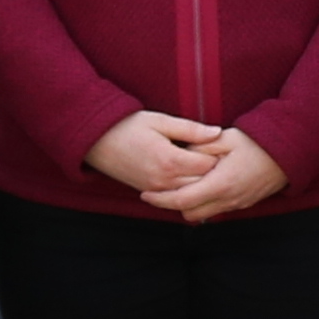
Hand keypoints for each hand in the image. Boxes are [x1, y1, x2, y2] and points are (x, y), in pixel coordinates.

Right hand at [86, 111, 228, 199]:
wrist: (96, 140)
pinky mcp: (148, 192)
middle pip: (202, 183)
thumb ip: (190, 129)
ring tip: (205, 166)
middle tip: (220, 158)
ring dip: (200, 182)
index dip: (218, 156)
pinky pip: (174, 197)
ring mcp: (156, 189)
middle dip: (212, 172)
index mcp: (170, 160)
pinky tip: (189, 176)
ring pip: (189, 193)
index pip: (208, 166)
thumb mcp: (160, 121)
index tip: (223, 147)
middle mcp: (164, 180)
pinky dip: (185, 189)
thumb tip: (217, 132)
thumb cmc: (127, 126)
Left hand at [151, 129, 291, 222]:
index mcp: (220, 183)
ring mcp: (236, 204)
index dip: (160, 199)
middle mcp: (227, 199)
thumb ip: (200, 146)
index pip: (182, 200)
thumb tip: (181, 150)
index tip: (146, 194)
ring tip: (182, 186)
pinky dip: (204, 202)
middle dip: (173, 204)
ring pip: (202, 214)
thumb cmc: (258, 143)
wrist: (289, 154)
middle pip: (189, 213)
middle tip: (162, 188)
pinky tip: (202, 186)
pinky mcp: (243, 204)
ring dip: (190, 204)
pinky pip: (216, 210)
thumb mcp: (226, 138)